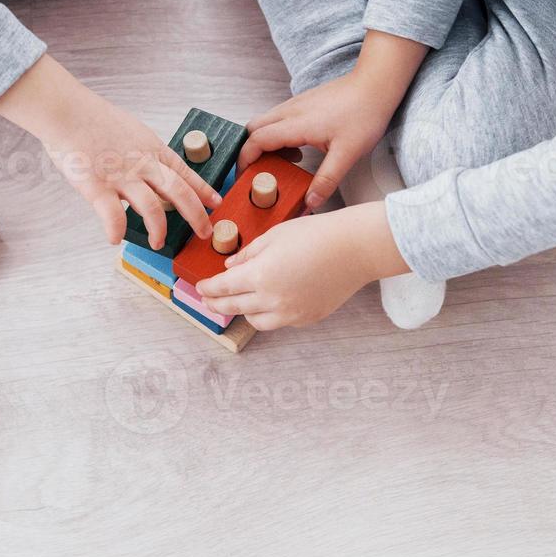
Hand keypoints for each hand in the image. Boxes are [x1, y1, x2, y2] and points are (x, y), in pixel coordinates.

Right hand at [0, 56, 220, 249]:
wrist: (65, 109)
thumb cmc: (91, 119)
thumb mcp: (129, 131)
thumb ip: (140, 152)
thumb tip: (147, 169)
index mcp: (150, 148)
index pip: (185, 171)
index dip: (203, 189)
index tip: (216, 202)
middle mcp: (141, 162)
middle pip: (179, 191)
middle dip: (196, 215)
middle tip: (204, 232)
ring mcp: (120, 175)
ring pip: (151, 207)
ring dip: (159, 229)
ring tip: (159, 243)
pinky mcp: (96, 186)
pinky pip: (111, 214)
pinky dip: (116, 230)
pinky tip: (115, 239)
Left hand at [195, 203, 408, 329]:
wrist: (356, 249)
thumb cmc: (317, 234)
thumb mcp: (275, 235)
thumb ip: (249, 253)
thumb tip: (230, 267)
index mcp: (260, 275)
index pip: (223, 287)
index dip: (208, 288)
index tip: (199, 287)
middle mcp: (272, 299)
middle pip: (233, 307)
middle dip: (216, 304)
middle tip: (207, 300)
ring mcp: (291, 313)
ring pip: (255, 321)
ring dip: (243, 311)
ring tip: (239, 301)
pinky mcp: (307, 318)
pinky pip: (279, 322)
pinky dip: (269, 314)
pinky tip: (269, 302)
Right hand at [237, 30, 427, 210]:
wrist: (376, 83)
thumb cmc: (364, 114)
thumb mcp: (348, 153)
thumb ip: (326, 180)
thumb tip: (310, 203)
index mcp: (296, 124)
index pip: (256, 140)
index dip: (245, 160)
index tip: (244, 177)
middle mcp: (290, 111)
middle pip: (252, 129)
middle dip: (249, 151)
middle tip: (258, 173)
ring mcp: (296, 104)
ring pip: (265, 122)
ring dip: (264, 143)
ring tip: (280, 166)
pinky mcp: (304, 102)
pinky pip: (278, 118)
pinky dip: (277, 135)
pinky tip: (297, 150)